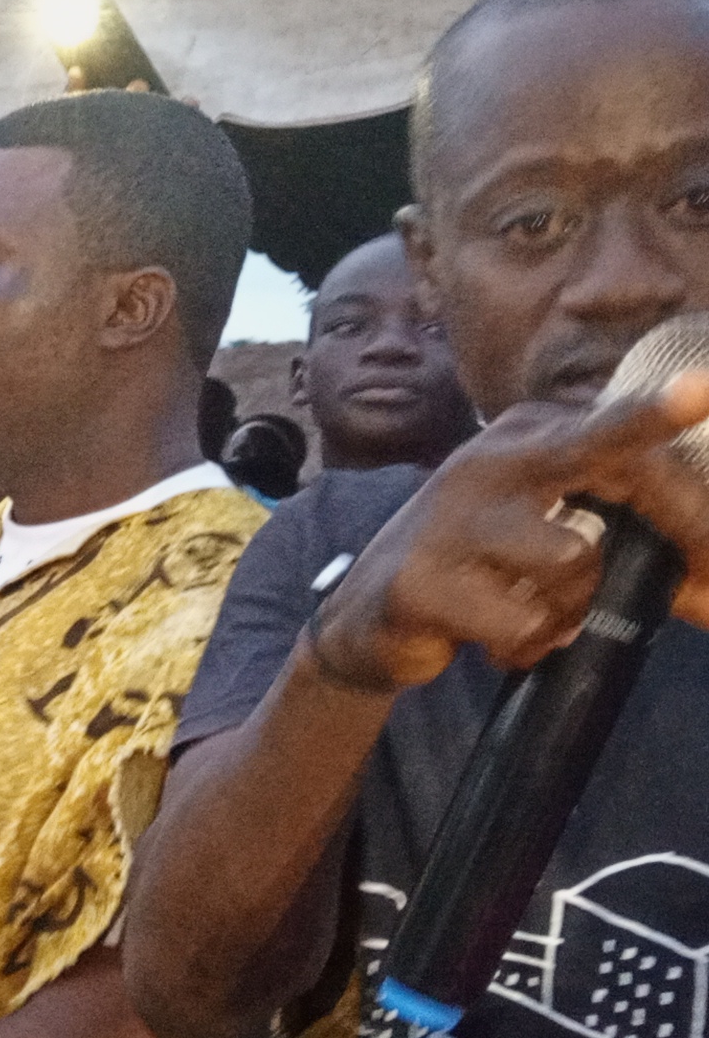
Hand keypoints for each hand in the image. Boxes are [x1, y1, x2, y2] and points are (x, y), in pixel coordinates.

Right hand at [309, 374, 708, 691]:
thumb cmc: (471, 560)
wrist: (362, 617)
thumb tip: (694, 530)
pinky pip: (523, 624)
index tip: (706, 391)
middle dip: (662, 469)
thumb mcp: (531, 510)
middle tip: (706, 474)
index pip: (606, 426)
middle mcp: (483, 464)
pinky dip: (525, 646)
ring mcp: (448, 522)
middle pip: (592, 451)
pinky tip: (496, 642)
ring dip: (571, 606)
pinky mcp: (421, 584)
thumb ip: (599, 494)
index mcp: (518, 439)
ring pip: (573, 561)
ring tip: (535, 614)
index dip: (662, 418)